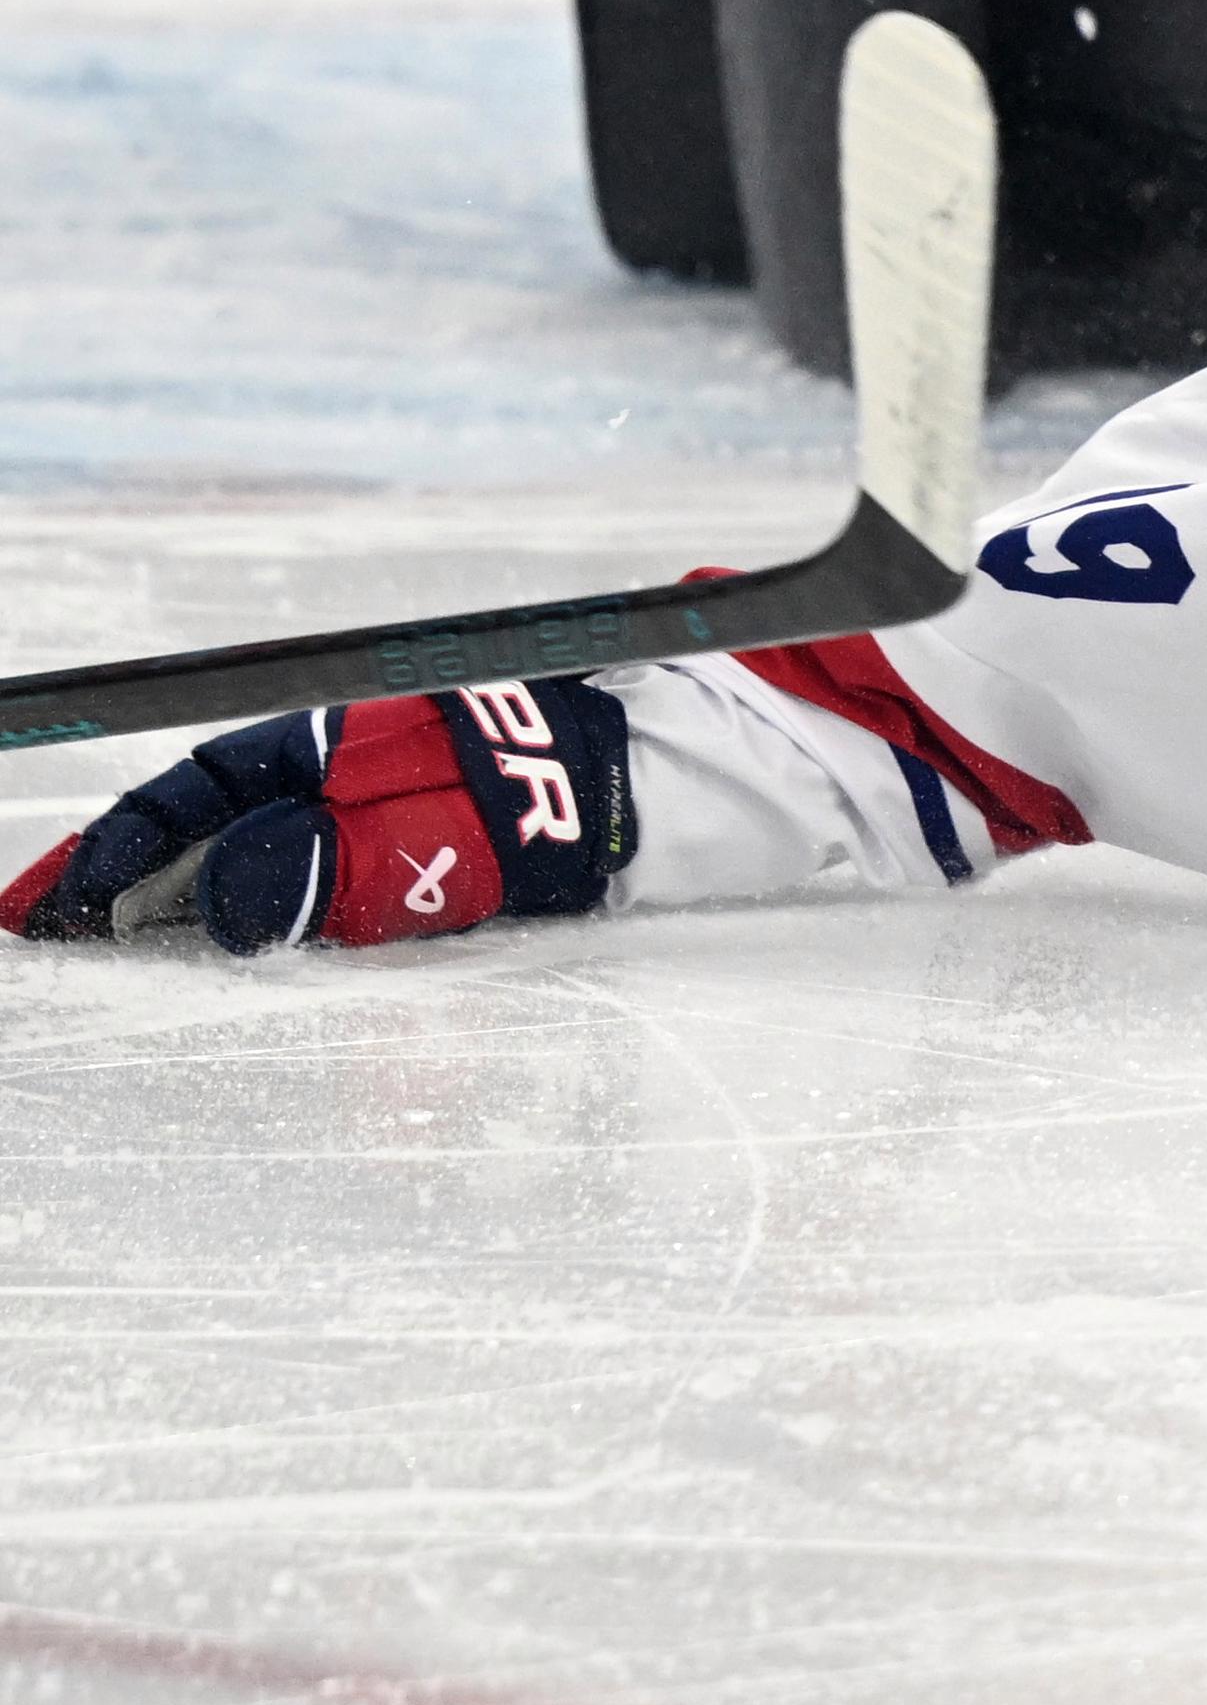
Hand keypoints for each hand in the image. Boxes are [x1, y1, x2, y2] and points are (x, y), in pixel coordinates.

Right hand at [2, 681, 632, 954]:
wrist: (647, 793)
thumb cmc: (550, 799)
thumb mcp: (443, 840)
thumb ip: (339, 870)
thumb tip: (224, 908)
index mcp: (323, 751)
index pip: (182, 798)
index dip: (106, 854)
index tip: (41, 908)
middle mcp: (329, 777)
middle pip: (194, 830)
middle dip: (112, 884)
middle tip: (34, 935)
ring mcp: (363, 815)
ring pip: (241, 862)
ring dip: (169, 909)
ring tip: (100, 953)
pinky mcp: (399, 859)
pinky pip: (301, 890)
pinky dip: (246, 920)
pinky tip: (209, 952)